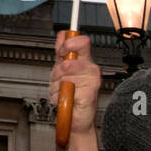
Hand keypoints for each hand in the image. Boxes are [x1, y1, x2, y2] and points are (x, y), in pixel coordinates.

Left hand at [50, 31, 101, 150]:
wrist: (75, 116)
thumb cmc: (69, 93)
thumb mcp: (61, 68)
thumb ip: (61, 51)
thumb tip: (62, 34)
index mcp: (85, 60)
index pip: (82, 41)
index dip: (68, 44)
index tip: (61, 51)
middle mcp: (91, 69)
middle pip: (69, 60)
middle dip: (57, 71)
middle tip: (60, 79)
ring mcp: (92, 81)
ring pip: (65, 75)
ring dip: (57, 85)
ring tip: (64, 90)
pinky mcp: (90, 94)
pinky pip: (68, 89)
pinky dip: (62, 95)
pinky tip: (68, 98)